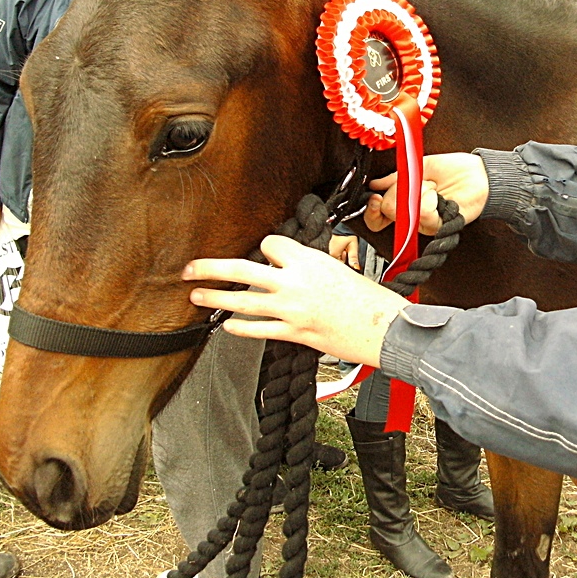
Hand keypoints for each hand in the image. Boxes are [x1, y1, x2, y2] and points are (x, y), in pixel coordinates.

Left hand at [183, 235, 409, 364]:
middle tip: (190, 268)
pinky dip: (240, 328)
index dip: (264, 247)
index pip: (269, 245)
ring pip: (243, 301)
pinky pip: (259, 329)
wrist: (386, 328)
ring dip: (216, 298)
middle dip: (211, 268)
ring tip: (197, 296)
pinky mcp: (295, 333)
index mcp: (308, 260)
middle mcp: (295, 282)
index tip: (264, 253)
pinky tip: (227, 326)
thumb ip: (307, 266)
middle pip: (242, 269)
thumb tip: (285, 266)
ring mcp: (292, 310)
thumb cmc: (368, 298)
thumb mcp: (337, 267)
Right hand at [329, 234, 359, 268]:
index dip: (346, 264)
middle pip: (338, 261)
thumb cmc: (348, 235)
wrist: (344, 224)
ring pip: (337, 256)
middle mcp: (331, 251)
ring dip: (342, 255)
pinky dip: (340, 251)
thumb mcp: (353, 247)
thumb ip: (353, 258)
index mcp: (334, 254)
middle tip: (347, 252)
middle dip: (344, 259)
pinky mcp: (332, 244)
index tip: (349, 259)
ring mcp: (331, 247)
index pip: (339, 265)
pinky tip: (344, 247)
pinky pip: (336, 251)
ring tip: (346, 248)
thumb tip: (356, 267)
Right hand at [364, 153, 489, 234]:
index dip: (372, 210)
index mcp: (402, 202)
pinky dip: (431, 200)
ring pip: (405, 212)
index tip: (376, 197)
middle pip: (388, 211)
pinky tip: (440, 197)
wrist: (480, 175)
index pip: (377, 216)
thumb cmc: (454, 170)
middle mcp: (410, 215)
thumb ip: (394, 178)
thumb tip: (374, 184)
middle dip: (399, 191)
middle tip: (417, 183)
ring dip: (420, 192)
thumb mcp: (418, 167)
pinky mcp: (437, 226)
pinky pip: (423, 214)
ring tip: (433, 187)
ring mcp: (423, 222)